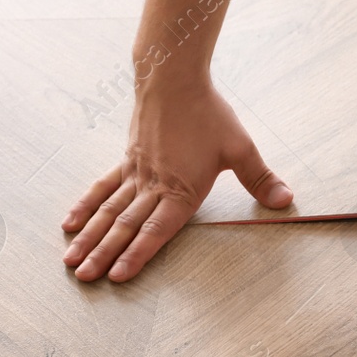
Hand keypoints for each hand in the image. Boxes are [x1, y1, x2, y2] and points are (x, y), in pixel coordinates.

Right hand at [62, 79, 292, 281]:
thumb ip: (260, 179)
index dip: (138, 254)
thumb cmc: (208, 113)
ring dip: (90, 236)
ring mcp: (136, 173)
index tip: (118, 277)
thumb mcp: (240, 147)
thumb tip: (286, 201)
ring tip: (70, 259)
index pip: (156, 229)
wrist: (173, 79)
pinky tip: (70, 223)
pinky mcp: (127, 160)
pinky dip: (86, 206)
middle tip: (84, 277)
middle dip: (104, 253)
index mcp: (181, 189)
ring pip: (109, 210)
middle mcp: (154, 185)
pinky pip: (102, 187)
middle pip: (125, 224)